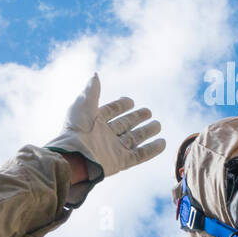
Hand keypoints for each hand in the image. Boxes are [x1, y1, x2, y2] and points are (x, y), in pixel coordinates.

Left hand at [44, 74, 165, 187]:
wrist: (74, 157)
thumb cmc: (75, 129)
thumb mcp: (83, 104)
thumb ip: (92, 90)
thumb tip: (95, 74)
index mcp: (94, 121)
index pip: (111, 111)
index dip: (121, 106)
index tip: (131, 101)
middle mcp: (105, 135)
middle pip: (125, 124)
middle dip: (137, 118)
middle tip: (149, 112)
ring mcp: (113, 149)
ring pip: (134, 139)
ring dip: (147, 132)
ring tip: (158, 125)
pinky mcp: (121, 162)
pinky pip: (139, 155)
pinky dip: (151, 150)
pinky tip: (162, 143)